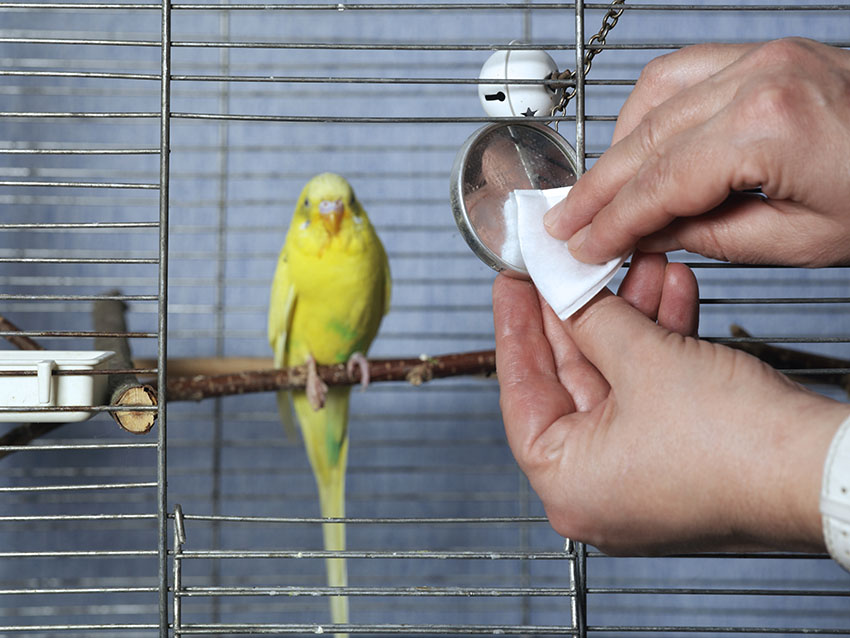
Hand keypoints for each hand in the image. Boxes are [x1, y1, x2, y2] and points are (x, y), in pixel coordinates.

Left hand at [493, 253, 848, 554]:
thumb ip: (591, 319)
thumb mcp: (644, 361)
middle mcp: (595, 488)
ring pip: (617, 378)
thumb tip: (562, 290)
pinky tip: (670, 292)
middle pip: (571, 379)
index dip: (515, 327)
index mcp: (566, 482)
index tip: (511, 285)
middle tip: (567, 267)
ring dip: (630, 317)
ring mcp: (637, 474)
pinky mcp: (676, 458)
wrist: (824, 468)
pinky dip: (659, 343)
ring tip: (636, 263)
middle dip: (580, 311)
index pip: (521, 391)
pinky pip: (651, 390)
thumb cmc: (736, 443)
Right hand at [543, 38, 849, 266]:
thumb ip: (708, 237)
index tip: (581, 247)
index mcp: (770, 128)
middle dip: (598, 189)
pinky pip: (681, 73)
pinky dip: (646, 111)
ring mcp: (762, 57)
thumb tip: (646, 235)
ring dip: (616, 150)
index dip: (612, 221)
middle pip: (645, 140)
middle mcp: (758, 78)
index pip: (660, 183)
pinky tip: (635, 144)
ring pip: (652, 100)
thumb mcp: (800, 241)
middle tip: (565, 225)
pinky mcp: (766, 53)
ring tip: (596, 194)